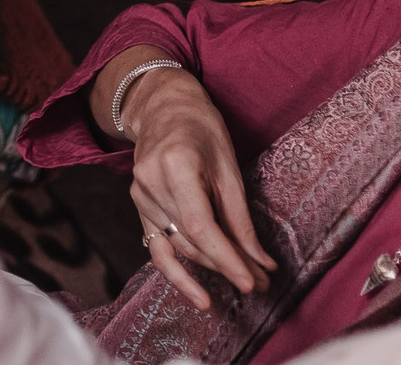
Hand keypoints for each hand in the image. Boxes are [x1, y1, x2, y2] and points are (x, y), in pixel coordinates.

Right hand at [119, 67, 274, 309]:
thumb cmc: (201, 129)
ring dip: (210, 269)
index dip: (226, 259)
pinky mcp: (138, 205)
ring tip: (243, 282)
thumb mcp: (229, 166)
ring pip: (177, 247)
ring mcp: (140, 196)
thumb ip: (240, 217)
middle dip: (227, 266)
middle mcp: (151, 183)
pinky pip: (157, 247)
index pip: (200, 226)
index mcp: (176, 166)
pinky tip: (197, 292)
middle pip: (190, 241)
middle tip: (261, 282)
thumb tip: (261, 262)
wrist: (162, 107)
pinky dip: (178, 270)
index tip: (251, 282)